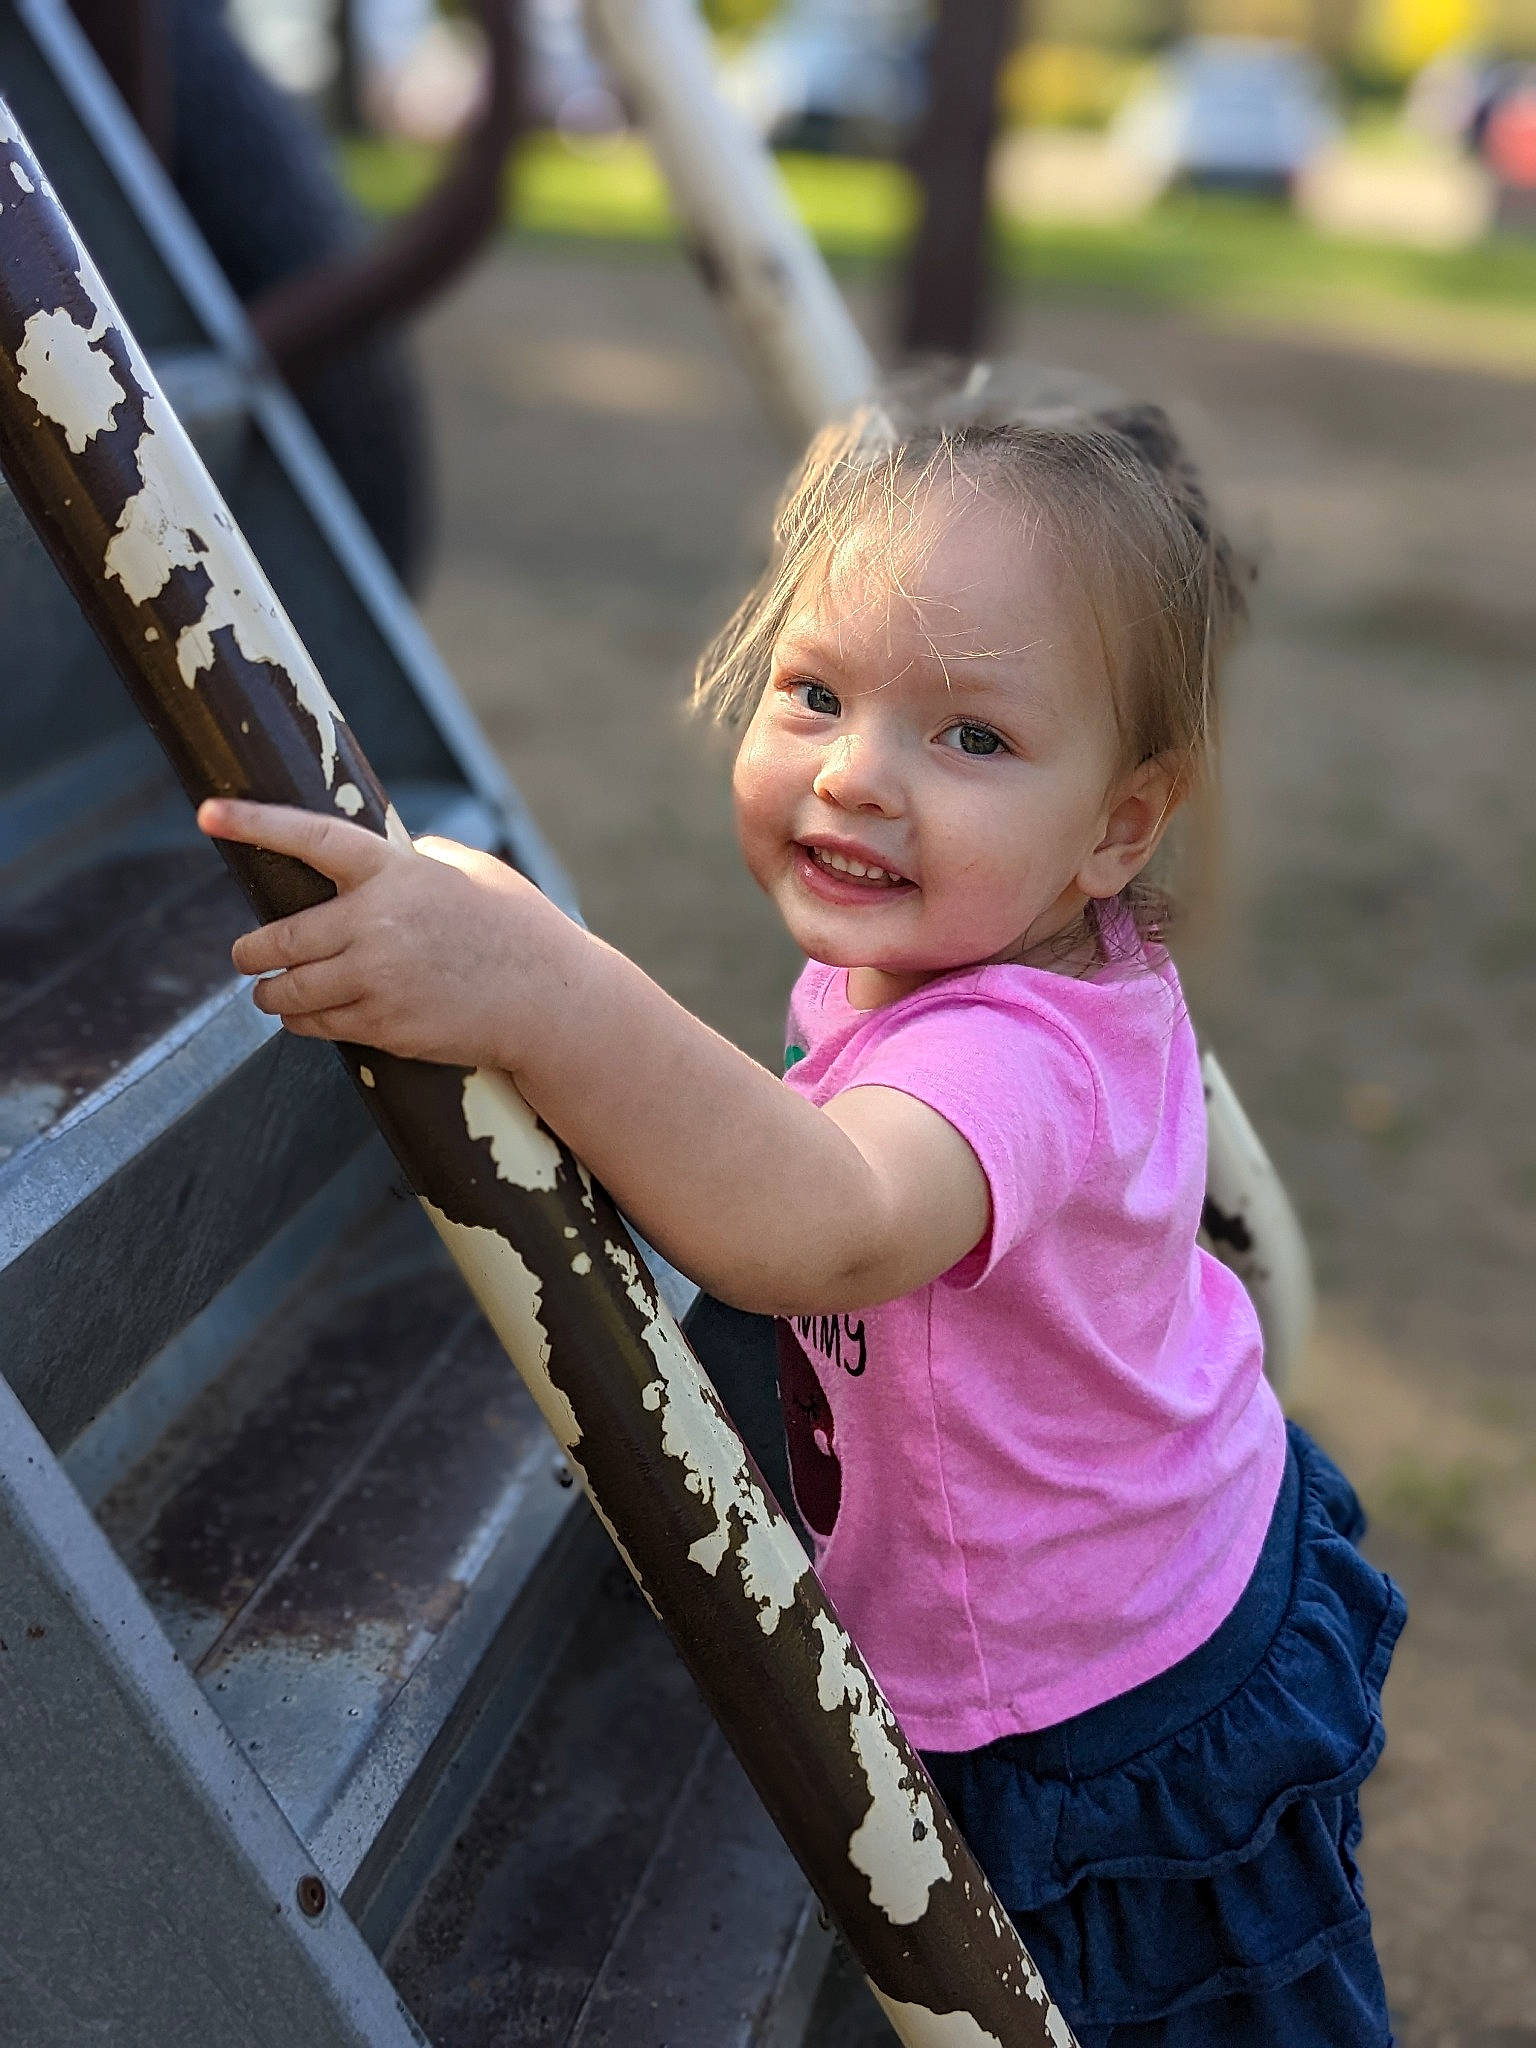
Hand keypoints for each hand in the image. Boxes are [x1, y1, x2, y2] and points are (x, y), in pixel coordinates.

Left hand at [198, 798, 580, 1070]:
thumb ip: (414, 861)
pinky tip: (309, 1017)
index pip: (311, 840)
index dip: (256, 825)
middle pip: (278, 939)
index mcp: (395, 873)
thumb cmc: (516, 928)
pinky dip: (304, 1022)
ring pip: (288, 991)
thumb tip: (376, 861)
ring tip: (272, 991)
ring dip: (271, 993)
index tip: (207, 815)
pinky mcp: (385, 1025)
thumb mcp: (469, 873)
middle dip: (251, 951)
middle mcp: (378, 924)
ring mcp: (379, 979)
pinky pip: (318, 1025)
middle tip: (246, 954)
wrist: (552, 1002)